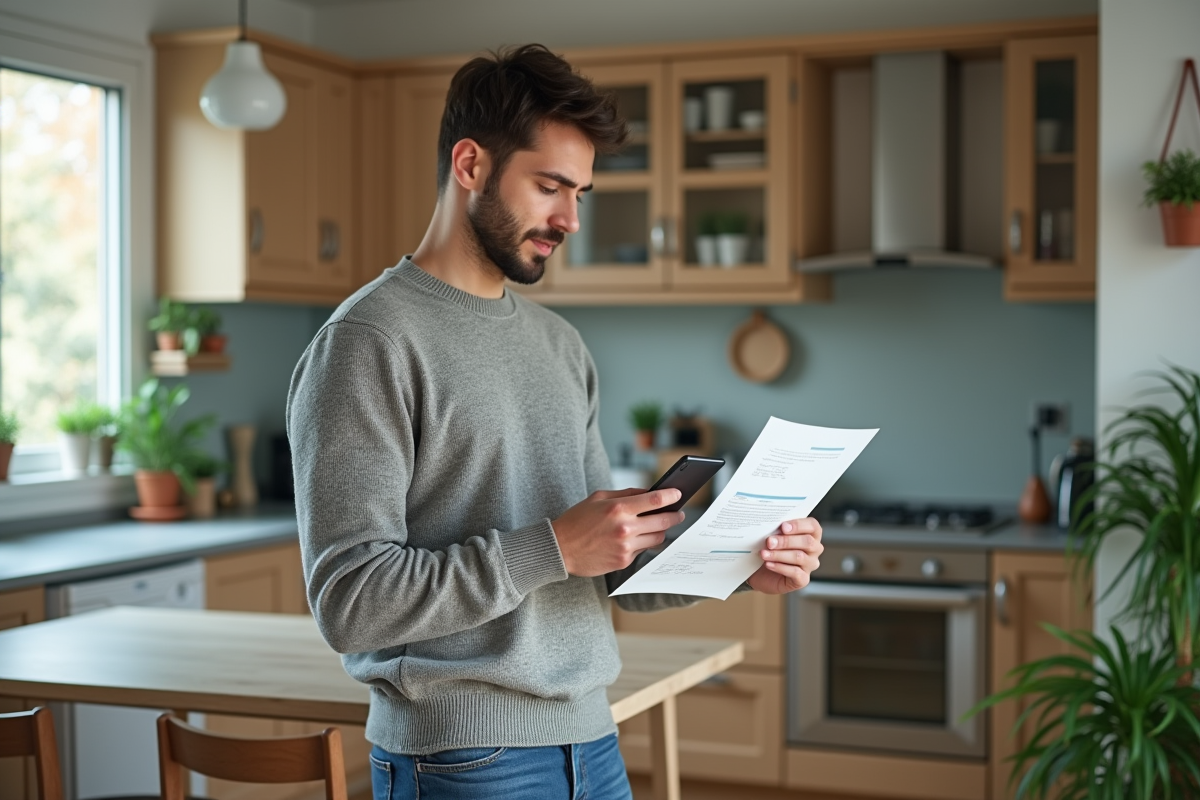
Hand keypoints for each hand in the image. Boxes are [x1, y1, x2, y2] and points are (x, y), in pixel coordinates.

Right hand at [552, 488, 685, 576]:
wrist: (560, 548)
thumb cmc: (577, 520)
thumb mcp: (598, 498)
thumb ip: (626, 494)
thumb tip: (649, 493)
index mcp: (618, 509)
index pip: (655, 500)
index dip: (671, 496)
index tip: (678, 494)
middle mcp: (624, 528)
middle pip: (663, 521)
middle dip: (674, 516)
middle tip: (678, 513)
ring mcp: (625, 547)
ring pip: (657, 538)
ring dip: (660, 531)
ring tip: (659, 525)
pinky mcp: (623, 561)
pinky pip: (642, 551)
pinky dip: (642, 543)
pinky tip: (636, 539)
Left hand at [747, 518, 822, 593]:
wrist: (762, 572)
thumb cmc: (771, 550)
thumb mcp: (774, 537)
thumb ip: (777, 531)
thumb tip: (771, 527)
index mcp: (811, 534)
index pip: (813, 526)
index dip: (799, 525)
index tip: (783, 526)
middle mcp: (814, 549)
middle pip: (808, 542)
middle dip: (786, 541)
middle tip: (770, 541)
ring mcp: (810, 565)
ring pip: (800, 557)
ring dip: (779, 554)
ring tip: (764, 553)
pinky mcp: (803, 579)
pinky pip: (795, 572)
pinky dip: (779, 567)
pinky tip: (768, 564)